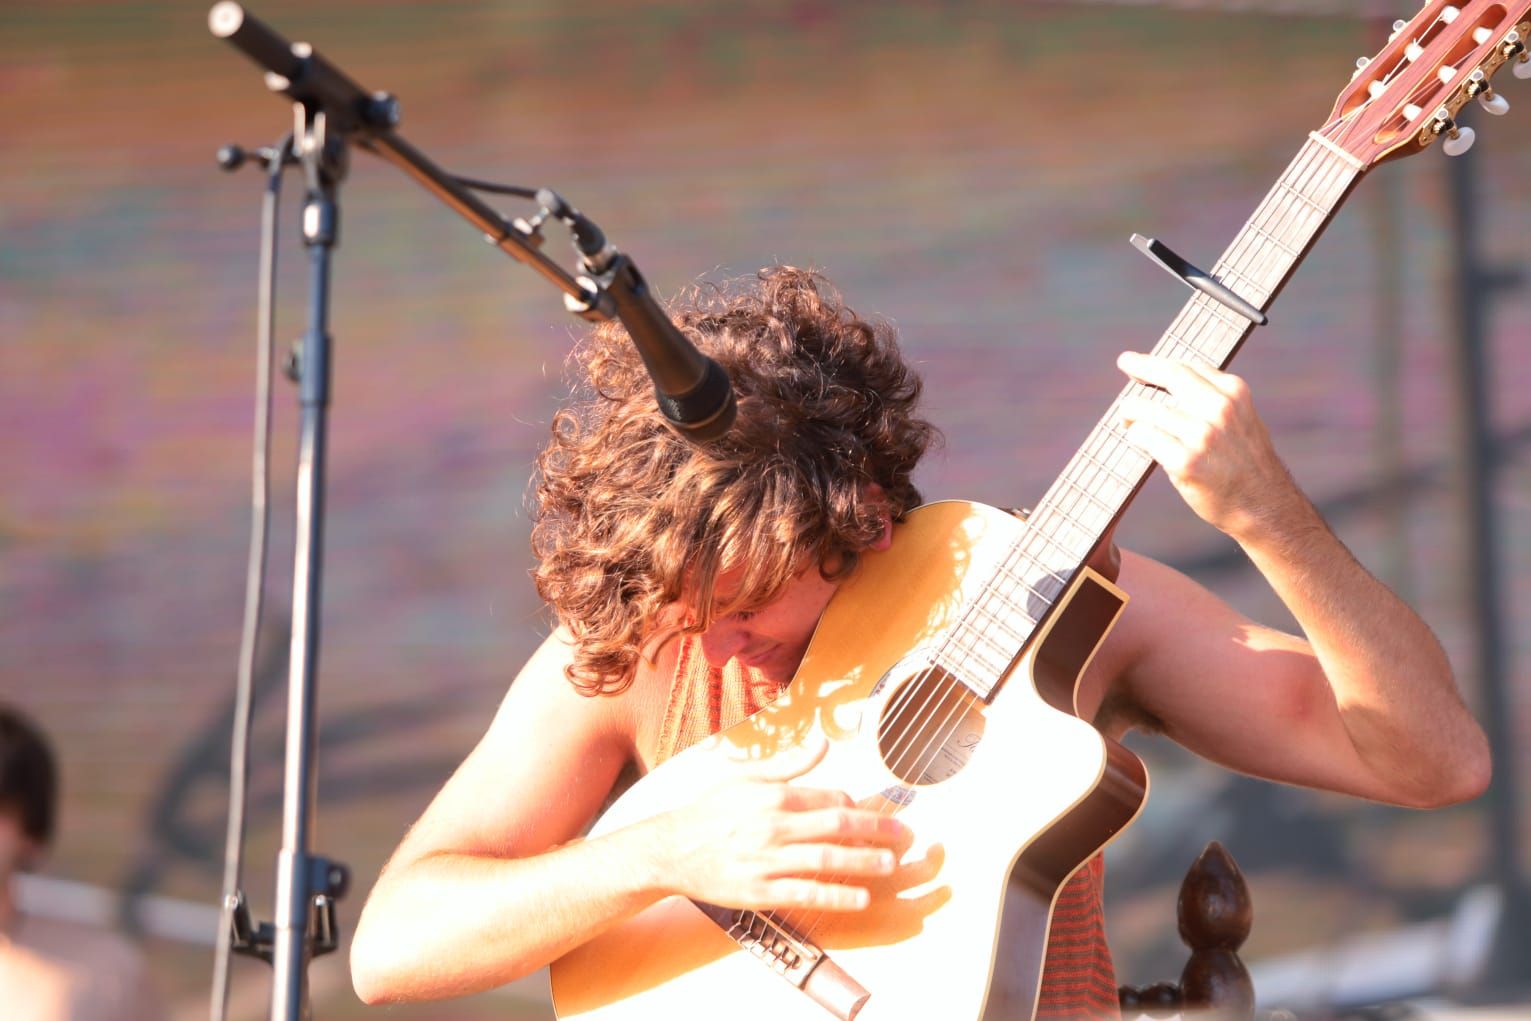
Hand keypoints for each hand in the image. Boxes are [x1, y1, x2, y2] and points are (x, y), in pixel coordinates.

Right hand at [651, 741, 913, 911]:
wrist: (669, 850)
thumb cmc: (709, 811)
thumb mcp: (745, 777)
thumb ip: (788, 763)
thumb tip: (823, 743)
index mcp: (772, 795)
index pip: (828, 798)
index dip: (857, 807)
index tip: (873, 814)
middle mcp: (772, 826)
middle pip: (836, 826)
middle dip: (876, 830)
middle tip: (903, 834)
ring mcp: (767, 861)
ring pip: (826, 860)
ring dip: (864, 862)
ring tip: (890, 864)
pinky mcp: (760, 892)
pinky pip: (806, 894)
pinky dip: (837, 895)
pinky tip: (861, 896)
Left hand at [1114, 351, 1297, 540]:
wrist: (1264, 506)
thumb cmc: (1245, 463)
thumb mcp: (1242, 419)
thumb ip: (1214, 399)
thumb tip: (1172, 384)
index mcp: (1234, 393)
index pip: (1187, 367)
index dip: (1157, 362)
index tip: (1138, 361)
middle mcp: (1220, 409)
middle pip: (1169, 375)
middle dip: (1141, 366)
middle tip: (1125, 362)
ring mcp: (1203, 435)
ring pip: (1147, 408)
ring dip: (1130, 413)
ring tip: (1127, 421)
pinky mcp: (1186, 461)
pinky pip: (1144, 437)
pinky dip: (1135, 436)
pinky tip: (1137, 439)